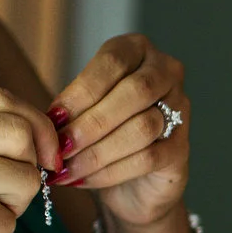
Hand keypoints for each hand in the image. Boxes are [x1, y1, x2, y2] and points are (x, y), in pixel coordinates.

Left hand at [49, 34, 187, 228]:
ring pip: (143, 127)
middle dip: (92, 123)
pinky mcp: (182, 149)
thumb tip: (50, 120)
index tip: (53, 117)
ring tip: (67, 168)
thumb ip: (71, 108)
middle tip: (61, 147)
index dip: (82, 91)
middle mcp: (166, 73)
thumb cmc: (101, 133)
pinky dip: (110, 172)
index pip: (113, 63)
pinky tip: (84, 179)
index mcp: (137, 50)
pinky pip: (148, 158)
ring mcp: (181, 110)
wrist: (130, 182)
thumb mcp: (81, 110)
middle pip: (135, 92)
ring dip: (98, 151)